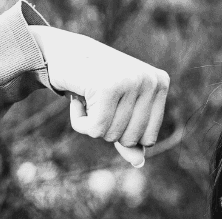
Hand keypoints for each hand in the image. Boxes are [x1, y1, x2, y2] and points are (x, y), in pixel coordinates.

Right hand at [28, 26, 168, 165]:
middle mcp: (150, 81)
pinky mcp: (107, 87)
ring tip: (88, 96)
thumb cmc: (93, 83)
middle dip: (106, 127)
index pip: (148, 139)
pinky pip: (94, 130)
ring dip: (91, 122)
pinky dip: (79, 121)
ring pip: (111, 135)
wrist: (62, 52)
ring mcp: (131, 82)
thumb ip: (130, 137)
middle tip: (97, 98)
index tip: (112, 104)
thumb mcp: (117, 111)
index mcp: (160, 84)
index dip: (123, 131)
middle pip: (130, 139)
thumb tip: (139, 163)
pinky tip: (77, 97)